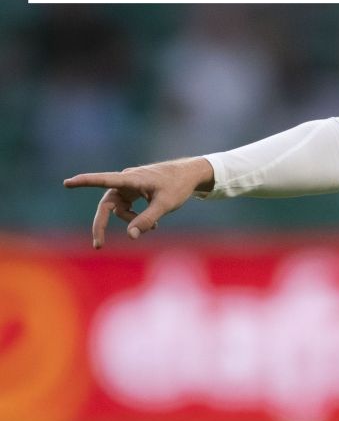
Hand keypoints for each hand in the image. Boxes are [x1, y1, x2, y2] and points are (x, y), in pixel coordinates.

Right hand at [63, 157, 213, 248]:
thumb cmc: (178, 186)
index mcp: (132, 179)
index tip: (67, 182)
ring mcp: (128, 185)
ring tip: (154, 227)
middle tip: (98, 245)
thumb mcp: (165, 205)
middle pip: (106, 205)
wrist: (190, 174)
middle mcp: (126, 180)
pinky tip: (153, 224)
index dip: (85, 182)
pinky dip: (136, 217)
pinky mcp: (132, 190)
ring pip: (119, 209)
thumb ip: (146, 220)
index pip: (104, 180)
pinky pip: (126, 207)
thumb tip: (130, 236)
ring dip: (131, 221)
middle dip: (102, 224)